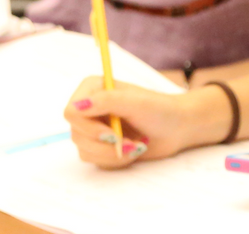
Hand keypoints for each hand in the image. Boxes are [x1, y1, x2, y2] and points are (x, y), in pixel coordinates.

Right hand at [63, 77, 228, 168]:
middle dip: (105, 144)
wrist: (177, 128)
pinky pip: (94, 160)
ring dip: (112, 154)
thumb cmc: (159, 109)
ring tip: (135, 145)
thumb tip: (76, 108)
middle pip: (76, 134)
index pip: (71, 111)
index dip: (88, 127)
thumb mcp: (135, 102)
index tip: (113, 134)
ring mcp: (93, 128)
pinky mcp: (100, 146)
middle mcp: (89, 108)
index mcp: (92, 89)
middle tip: (131, 141)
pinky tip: (132, 150)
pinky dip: (114, 160)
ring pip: (84, 150)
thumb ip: (106, 101)